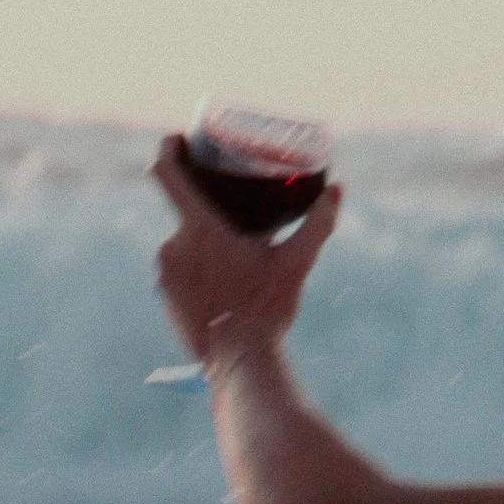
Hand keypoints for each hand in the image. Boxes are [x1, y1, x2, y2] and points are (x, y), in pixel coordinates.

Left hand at [152, 134, 341, 364]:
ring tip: (232, 261)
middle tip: (233, 220)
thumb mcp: (296, 263)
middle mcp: (172, 245)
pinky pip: (178, 271)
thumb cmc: (267, 310)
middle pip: (184, 214)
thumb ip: (317, 223)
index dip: (167, 148)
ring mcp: (164, 272)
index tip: (178, 141)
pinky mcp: (164, 296)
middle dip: (207, 215)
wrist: (239, 362)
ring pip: (183, 245)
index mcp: (199, 228)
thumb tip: (339, 190)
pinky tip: (220, 286)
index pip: (165, 172)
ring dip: (203, 248)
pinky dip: (196, 273)